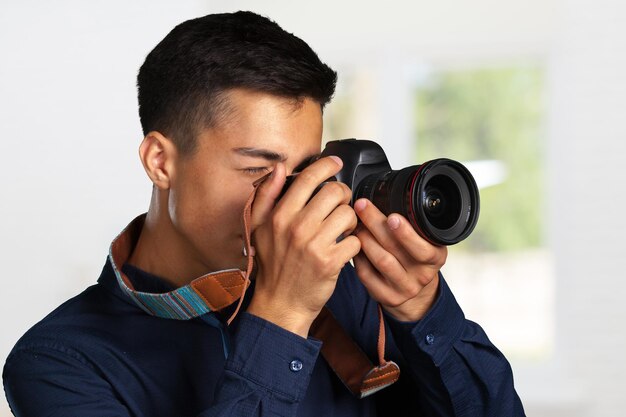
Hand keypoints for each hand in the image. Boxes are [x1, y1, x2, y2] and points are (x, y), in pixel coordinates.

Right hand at [246, 157, 360, 336]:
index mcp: (280, 215)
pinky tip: (343, 248)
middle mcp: (297, 227)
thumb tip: (279, 168)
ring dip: (349, 221)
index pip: (309, 178)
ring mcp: (315, 245)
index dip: (327, 166)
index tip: (336, 164)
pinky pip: (355, 240)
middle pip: (335, 192)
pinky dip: (353, 243)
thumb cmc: (272, 264)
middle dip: (342, 195)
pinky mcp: (331, 262)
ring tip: (340, 229)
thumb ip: (267, 194)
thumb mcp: (258, 227)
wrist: (280, 302)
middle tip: (339, 204)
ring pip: (348, 215)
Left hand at [352, 198, 446, 321]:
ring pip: (381, 261)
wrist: (415, 293)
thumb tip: (388, 195)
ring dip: (365, 239)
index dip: (406, 233)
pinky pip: (368, 275)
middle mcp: (422, 275)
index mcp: (435, 257)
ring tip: (357, 225)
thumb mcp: (425, 242)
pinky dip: (358, 257)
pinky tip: (354, 245)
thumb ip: (415, 226)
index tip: (392, 216)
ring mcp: (404, 288)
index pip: (423, 248)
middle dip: (376, 224)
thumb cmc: (416, 259)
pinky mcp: (387, 297)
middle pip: (395, 249)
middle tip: (362, 206)